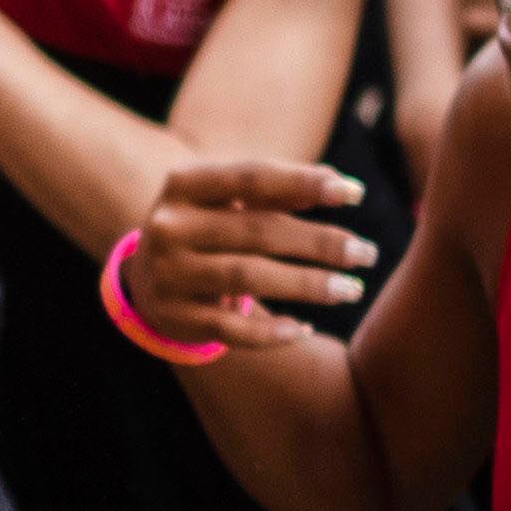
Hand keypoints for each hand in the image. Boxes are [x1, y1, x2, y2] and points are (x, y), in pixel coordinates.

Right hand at [123, 149, 372, 346]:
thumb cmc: (206, 226)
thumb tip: (338, 183)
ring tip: (350, 289)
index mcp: (183, 185)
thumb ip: (279, 190)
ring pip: (247, 278)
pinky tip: (306, 329)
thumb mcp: (229, 200)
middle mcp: (169, 227)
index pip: (251, 178)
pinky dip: (271, 332)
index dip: (304, 182)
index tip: (355, 193)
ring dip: (306, 285)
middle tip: (366, 253)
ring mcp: (169, 275)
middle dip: (319, 243)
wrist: (144, 277)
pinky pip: (230, 329)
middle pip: (257, 231)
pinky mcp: (175, 318)